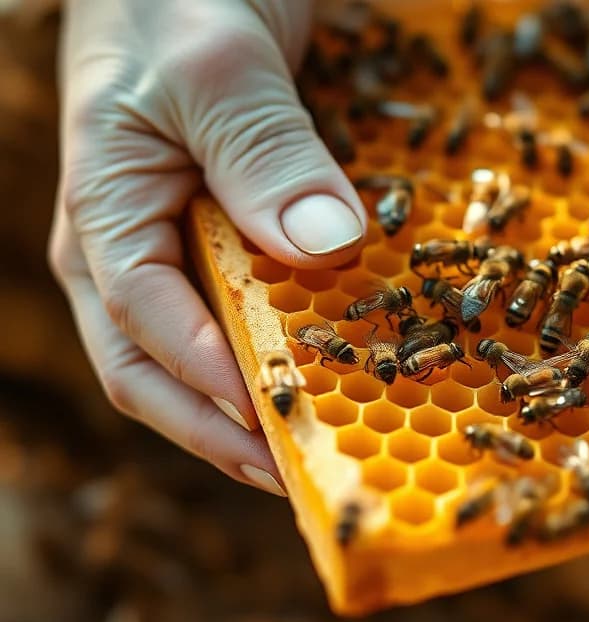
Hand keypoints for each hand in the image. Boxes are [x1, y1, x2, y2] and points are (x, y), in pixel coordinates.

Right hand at [48, 0, 367, 494]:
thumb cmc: (180, 2)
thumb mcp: (219, 72)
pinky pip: (263, 308)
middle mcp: (139, 252)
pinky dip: (297, 345)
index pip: (145, 330)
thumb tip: (324, 248)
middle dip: (229, 430)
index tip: (282, 425)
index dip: (209, 388)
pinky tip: (354, 370)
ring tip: (337, 444)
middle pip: (166, 373)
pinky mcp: (238, 238)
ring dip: (266, 403)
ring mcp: (188, 250)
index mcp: (107, 219)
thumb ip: (263, 156)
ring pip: (216, 352)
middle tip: (308, 479)